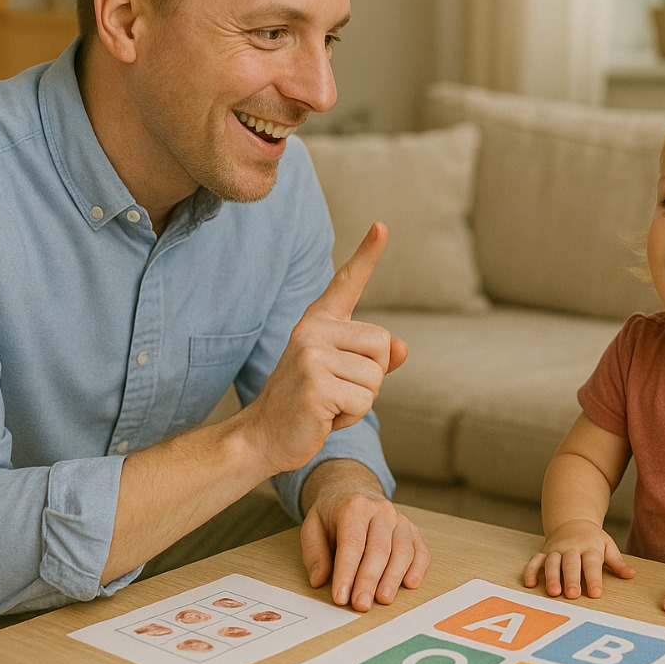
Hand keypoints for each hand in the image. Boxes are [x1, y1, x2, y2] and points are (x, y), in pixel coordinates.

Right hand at [243, 222, 407, 474]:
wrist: (262, 436)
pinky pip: (364, 401)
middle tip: (336, 390)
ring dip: (360, 401)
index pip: (346, 283)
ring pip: (376, 378)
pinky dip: (350, 417)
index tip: (382, 226)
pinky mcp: (315, 384)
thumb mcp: (341, 376)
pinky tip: (323, 417)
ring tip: (327, 404)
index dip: (366, 254)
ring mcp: (311, 356)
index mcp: (318, 323)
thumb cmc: (307, 404)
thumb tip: (402, 347)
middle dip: (371, 377)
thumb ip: (372, 360)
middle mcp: (313, 331)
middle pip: (383, 345)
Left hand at [302, 476, 428, 610]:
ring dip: (393, 578)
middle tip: (361, 604)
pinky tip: (410, 584)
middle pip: (379, 549)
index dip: (346, 573)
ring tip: (383, 599)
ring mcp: (400, 520)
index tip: (340, 597)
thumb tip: (319, 580)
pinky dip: (418, 568)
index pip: (352, 544)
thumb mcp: (312, 526)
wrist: (354, 489)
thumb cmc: (333, 513)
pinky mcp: (412, 530)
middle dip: (369, 580)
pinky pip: (420, 550)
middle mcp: (381, 511)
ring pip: (402, 551)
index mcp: (354, 507)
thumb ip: (314, 553)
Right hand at [523, 519, 634, 598]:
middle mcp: (571, 548)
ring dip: (551, 577)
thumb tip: (631, 574)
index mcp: (590, 547)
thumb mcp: (608, 546)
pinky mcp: (544, 552)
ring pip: (552, 562)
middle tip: (573, 594)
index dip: (594, 578)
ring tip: (554, 592)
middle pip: (571, 563)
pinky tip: (530, 584)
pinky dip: (531, 571)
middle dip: (571, 578)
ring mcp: (556, 549)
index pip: (592, 563)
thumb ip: (617, 562)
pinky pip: (535, 560)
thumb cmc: (592, 539)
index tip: (596, 593)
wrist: (573, 520)